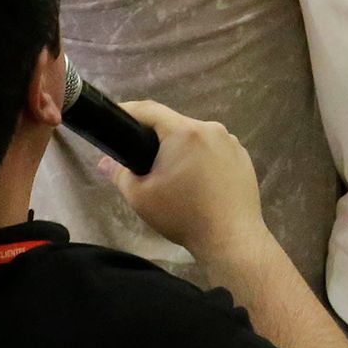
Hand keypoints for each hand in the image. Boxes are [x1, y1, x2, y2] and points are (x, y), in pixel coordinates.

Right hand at [99, 99, 274, 263]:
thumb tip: (104, 162)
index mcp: (185, 132)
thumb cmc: (183, 215)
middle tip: (141, 157)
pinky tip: (197, 181)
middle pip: (175, 124)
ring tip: (171, 174)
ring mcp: (232, 142)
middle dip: (157, 137)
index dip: (130, 111)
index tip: (117, 117)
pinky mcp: (243, 157)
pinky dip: (201, 158)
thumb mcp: (141, 197)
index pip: (151, 110)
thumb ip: (120, 174)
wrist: (231, 238)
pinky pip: (214, 149)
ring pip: (196, 137)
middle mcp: (212, 129)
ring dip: (181, 149)